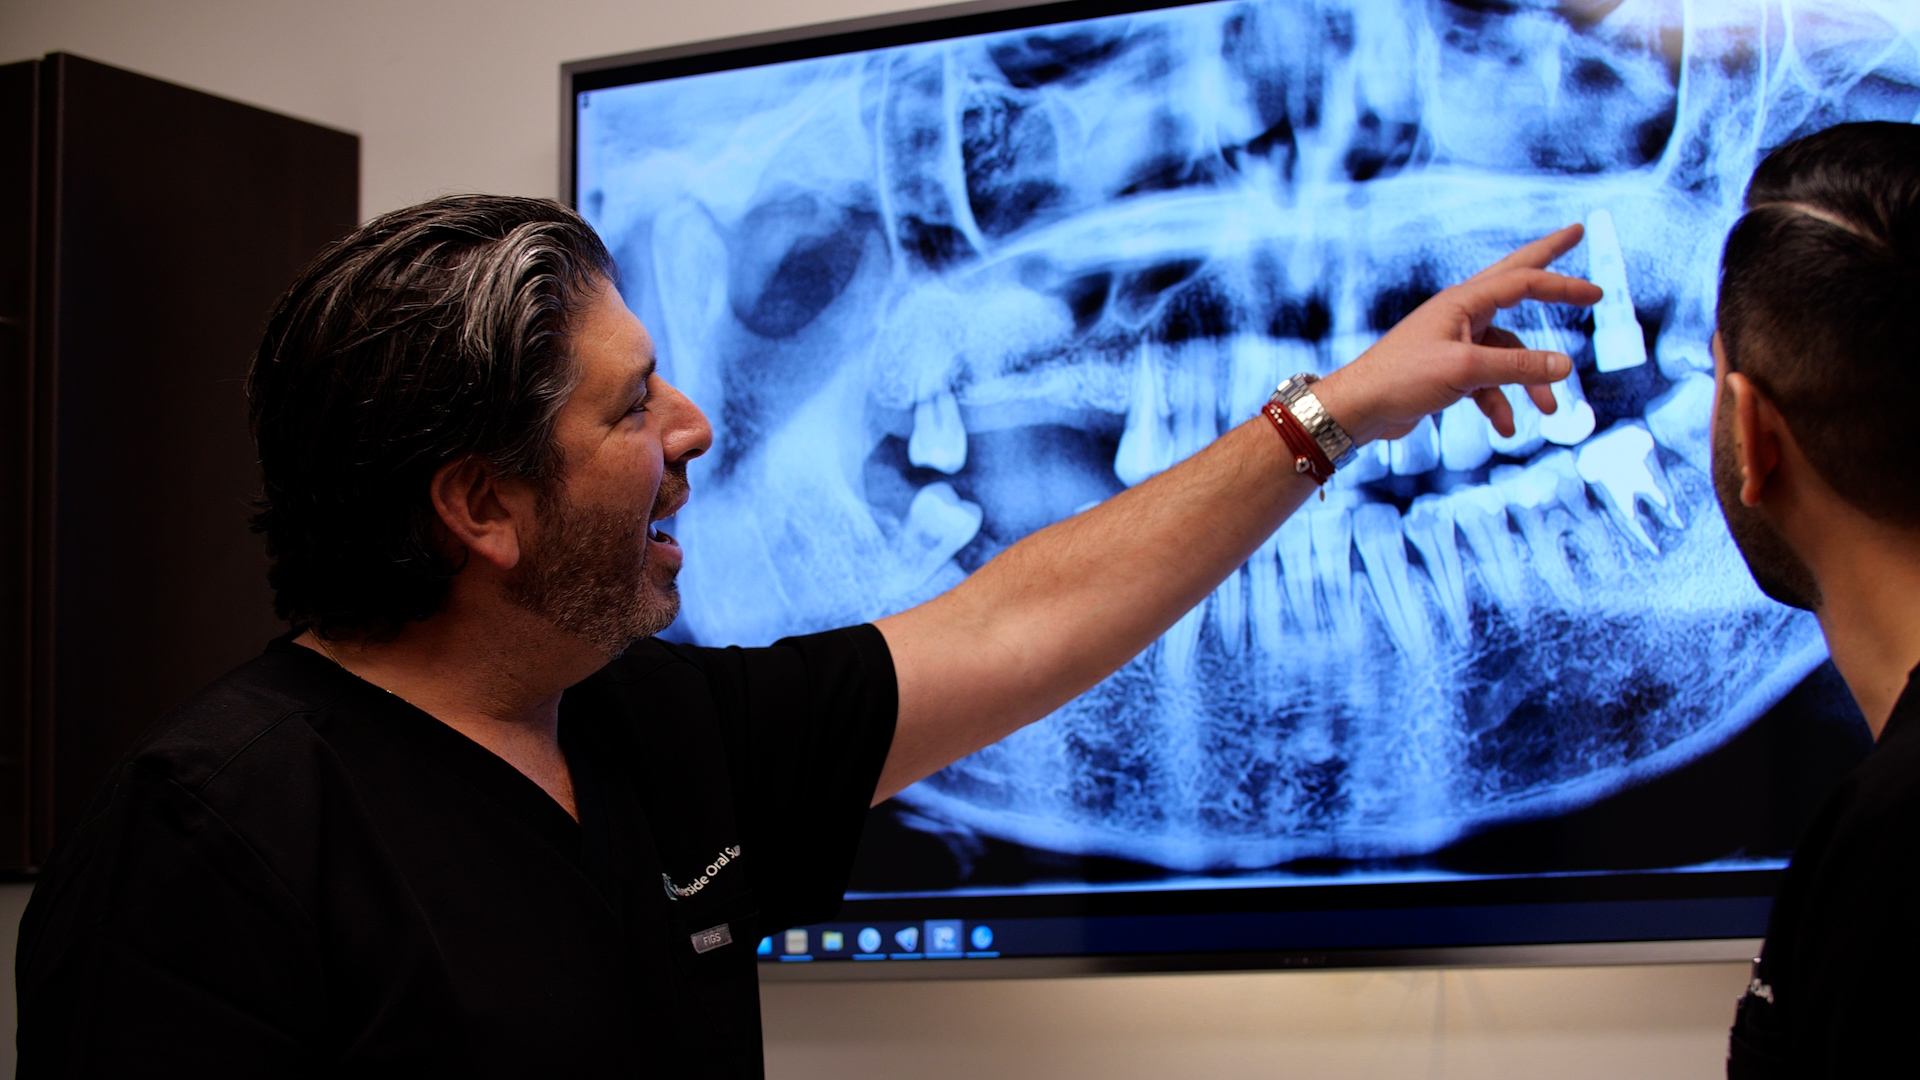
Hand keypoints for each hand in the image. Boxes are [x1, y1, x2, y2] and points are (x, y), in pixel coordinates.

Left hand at [1313, 225, 1604, 445]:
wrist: (1359, 409)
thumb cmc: (1402, 379)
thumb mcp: (1466, 371)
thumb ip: (1518, 368)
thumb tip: (1566, 365)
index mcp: (1463, 302)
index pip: (1523, 280)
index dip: (1561, 284)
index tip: (1596, 292)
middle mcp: (1460, 315)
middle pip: (1515, 285)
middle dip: (1549, 269)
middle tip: (1576, 235)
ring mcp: (1454, 342)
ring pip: (1506, 354)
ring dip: (1528, 383)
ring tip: (1549, 412)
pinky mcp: (1447, 371)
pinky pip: (1486, 382)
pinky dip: (1498, 404)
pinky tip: (1505, 429)